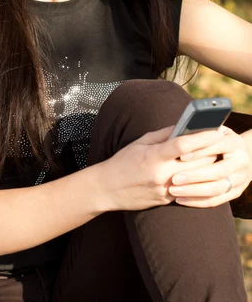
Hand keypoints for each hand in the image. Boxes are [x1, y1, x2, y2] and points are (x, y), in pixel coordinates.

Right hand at [98, 125, 223, 211]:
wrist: (108, 189)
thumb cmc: (124, 161)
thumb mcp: (141, 142)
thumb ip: (164, 134)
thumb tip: (185, 126)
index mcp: (154, 156)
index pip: (184, 145)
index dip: (203, 137)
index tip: (216, 131)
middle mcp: (162, 174)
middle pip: (197, 163)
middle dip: (210, 152)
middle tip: (219, 143)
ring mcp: (166, 189)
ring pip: (197, 178)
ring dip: (207, 167)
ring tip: (213, 157)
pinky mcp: (167, 200)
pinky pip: (189, 190)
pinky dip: (197, 180)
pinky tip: (200, 173)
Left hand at [168, 126, 251, 207]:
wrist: (242, 154)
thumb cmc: (218, 139)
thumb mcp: (212, 131)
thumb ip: (200, 132)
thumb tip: (179, 134)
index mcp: (234, 142)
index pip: (216, 146)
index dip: (198, 152)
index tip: (180, 156)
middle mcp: (241, 161)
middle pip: (218, 171)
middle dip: (195, 176)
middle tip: (174, 179)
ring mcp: (240, 178)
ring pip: (217, 189)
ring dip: (194, 192)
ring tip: (174, 190)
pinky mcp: (236, 192)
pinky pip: (216, 200)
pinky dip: (198, 202)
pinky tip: (181, 200)